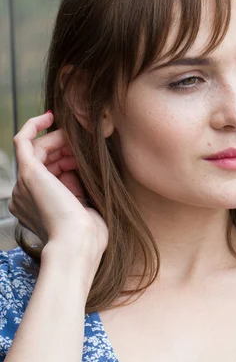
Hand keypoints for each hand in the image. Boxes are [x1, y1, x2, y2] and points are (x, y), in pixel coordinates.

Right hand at [9, 112, 107, 266]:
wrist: (78, 245)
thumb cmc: (88, 235)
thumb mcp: (83, 208)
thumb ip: (77, 187)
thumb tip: (77, 165)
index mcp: (36, 208)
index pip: (51, 174)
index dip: (70, 162)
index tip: (87, 162)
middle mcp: (23, 196)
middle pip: (44, 160)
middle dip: (67, 151)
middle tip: (85, 149)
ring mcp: (23, 184)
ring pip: (39, 150)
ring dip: (61, 142)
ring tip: (78, 141)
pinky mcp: (27, 173)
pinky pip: (22, 140)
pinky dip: (34, 125)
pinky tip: (49, 116)